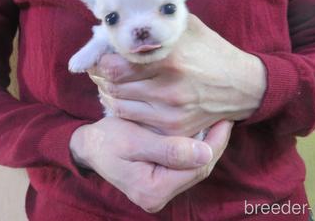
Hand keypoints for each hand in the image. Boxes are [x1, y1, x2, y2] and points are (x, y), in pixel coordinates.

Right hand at [69, 117, 232, 212]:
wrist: (89, 146)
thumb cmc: (107, 139)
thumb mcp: (134, 140)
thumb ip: (168, 149)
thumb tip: (205, 153)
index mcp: (152, 190)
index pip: (197, 168)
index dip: (216, 143)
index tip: (225, 119)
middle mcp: (158, 197)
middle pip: (199, 170)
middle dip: (215, 144)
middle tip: (224, 117)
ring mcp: (159, 192)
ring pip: (194, 168)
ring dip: (207, 146)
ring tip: (216, 123)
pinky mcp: (160, 183)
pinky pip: (184, 166)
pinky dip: (194, 149)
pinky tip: (200, 132)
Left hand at [88, 14, 265, 136]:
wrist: (243, 86)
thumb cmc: (212, 51)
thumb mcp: (187, 27)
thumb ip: (155, 24)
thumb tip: (122, 20)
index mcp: (169, 59)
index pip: (113, 66)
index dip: (99, 60)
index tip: (100, 55)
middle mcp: (168, 89)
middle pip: (112, 86)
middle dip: (100, 76)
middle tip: (100, 69)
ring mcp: (171, 113)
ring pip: (118, 106)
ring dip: (108, 94)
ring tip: (110, 83)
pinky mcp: (174, 129)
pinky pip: (134, 122)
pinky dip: (123, 110)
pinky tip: (124, 100)